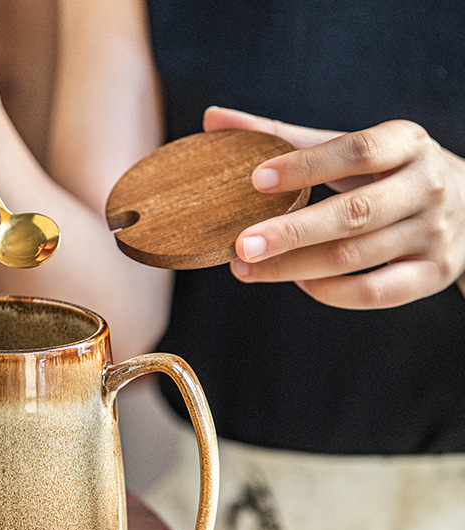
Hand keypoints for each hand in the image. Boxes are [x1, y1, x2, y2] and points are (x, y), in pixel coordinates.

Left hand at [203, 106, 464, 307]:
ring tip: (247, 267)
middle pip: (353, 214)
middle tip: (241, 245)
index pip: (356, 151)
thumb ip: (286, 136)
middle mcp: (425, 187)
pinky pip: (374, 292)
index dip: (306, 165)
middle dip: (292, 232)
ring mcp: (432, 234)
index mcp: (406, 144)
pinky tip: (297, 283)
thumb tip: (214, 120)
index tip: (255, 178)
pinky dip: (330, 292)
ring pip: (355, 258)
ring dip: (294, 267)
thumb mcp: (354, 146)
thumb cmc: (391, 174)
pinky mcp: (431, 273)